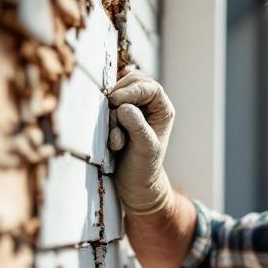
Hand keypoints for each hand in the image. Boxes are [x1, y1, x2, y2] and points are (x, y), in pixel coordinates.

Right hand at [107, 71, 173, 214]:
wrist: (133, 185)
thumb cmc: (144, 169)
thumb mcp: (145, 149)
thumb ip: (137, 127)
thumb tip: (124, 108)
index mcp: (162, 110)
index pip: (149, 87)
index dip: (132, 90)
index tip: (115, 101)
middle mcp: (148, 106)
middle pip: (132, 83)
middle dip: (119, 98)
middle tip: (112, 116)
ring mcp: (131, 109)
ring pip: (116, 94)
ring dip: (111, 114)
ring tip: (117, 140)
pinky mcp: (116, 116)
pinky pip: (106, 106)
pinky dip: (105, 120)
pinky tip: (113, 142)